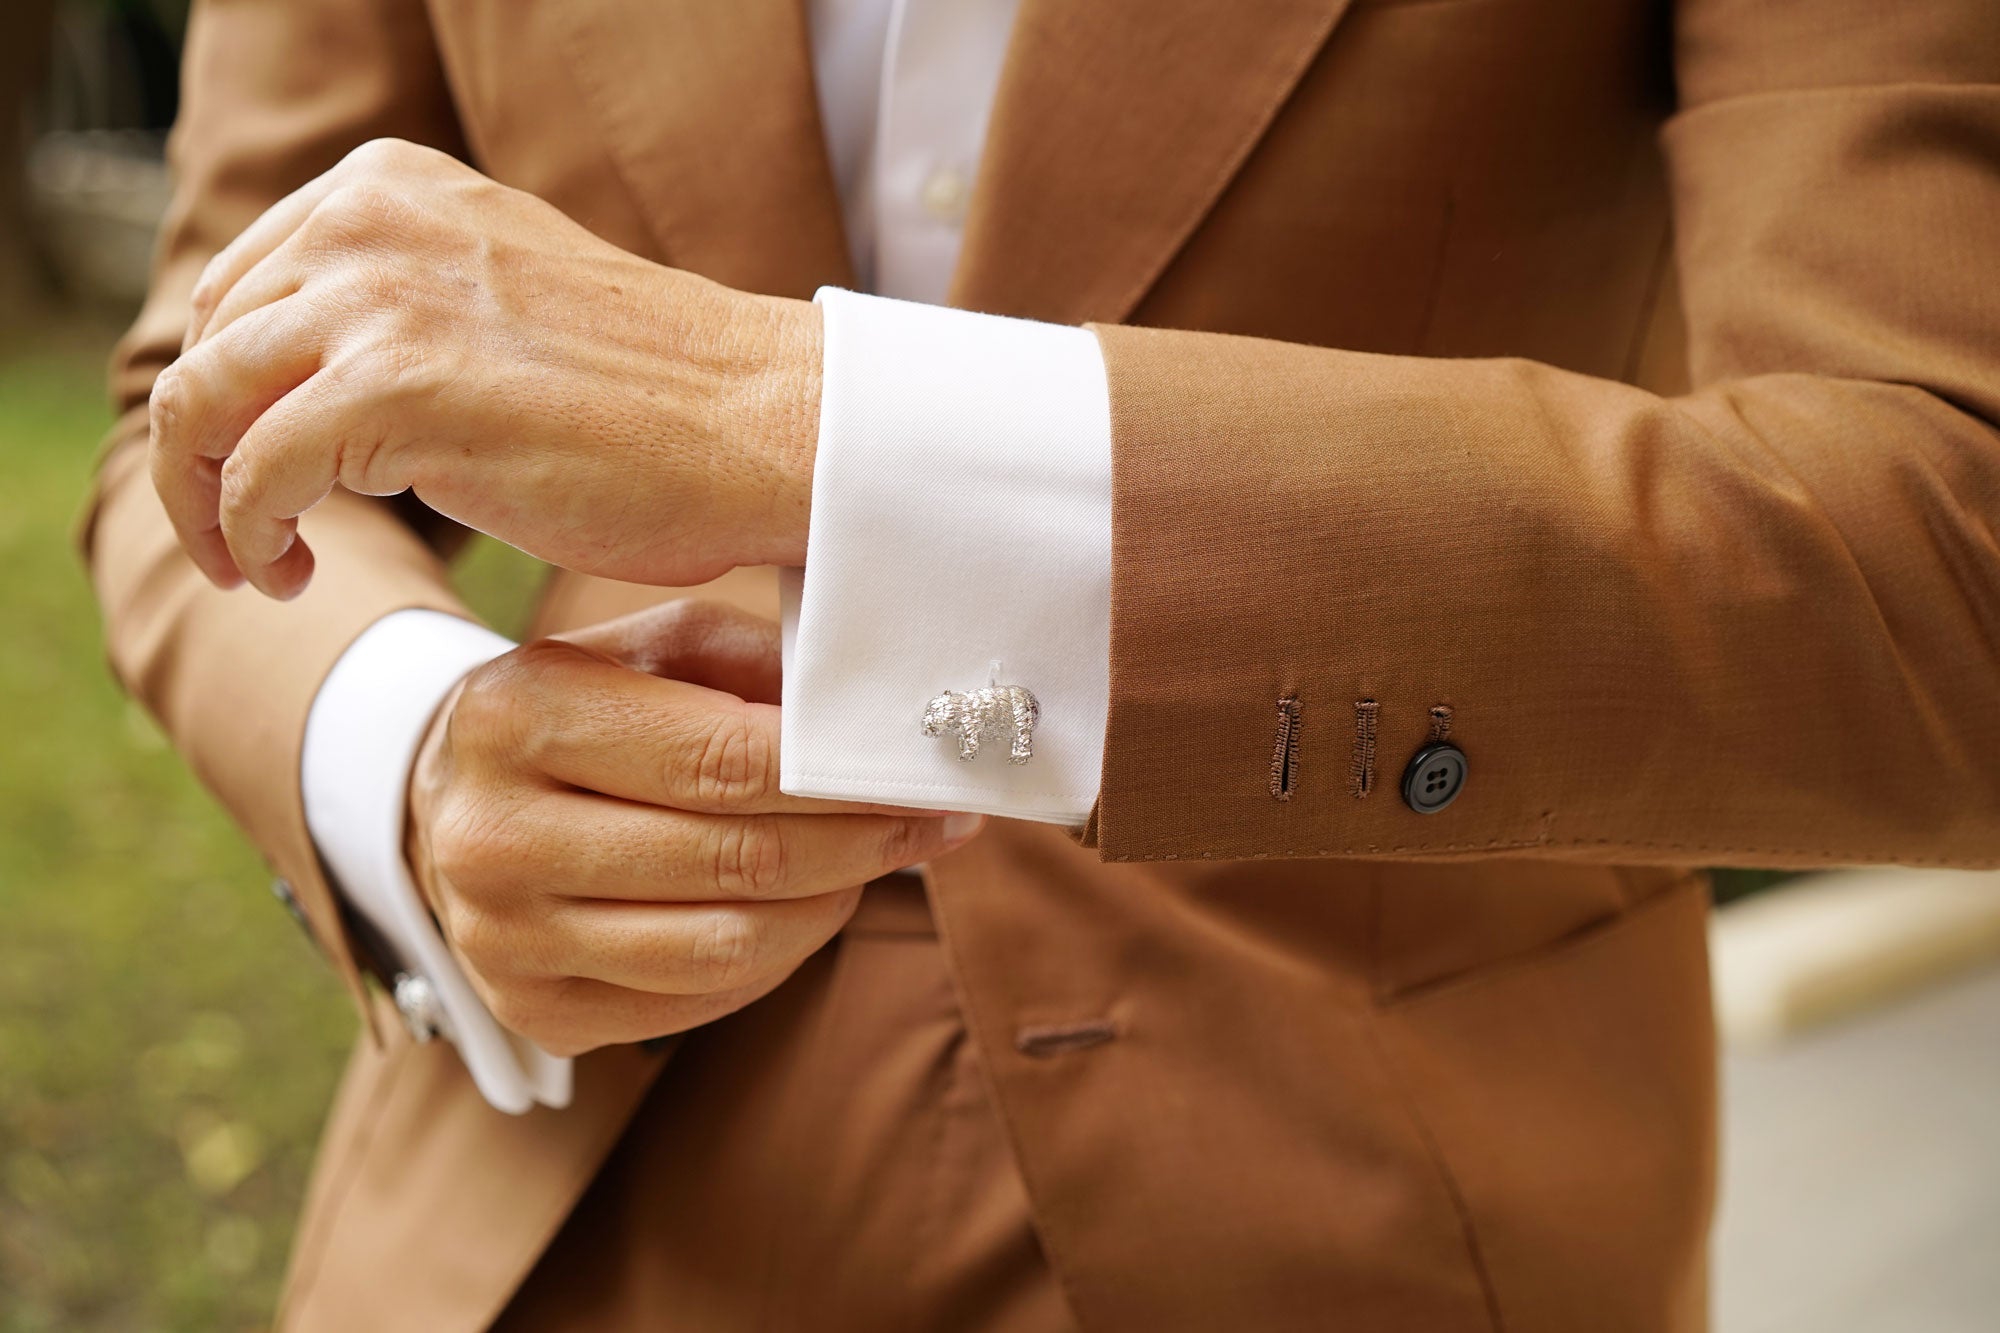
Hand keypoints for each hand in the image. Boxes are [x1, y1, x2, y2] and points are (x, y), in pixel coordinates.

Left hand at [148, 137, 821, 600]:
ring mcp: (378, 298)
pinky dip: (247, 536)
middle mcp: (368, 221)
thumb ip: (413, 306)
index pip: (239, 288)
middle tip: (251, 537)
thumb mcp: (505, 303)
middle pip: (207, 346)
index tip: (260, 467)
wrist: (767, 426)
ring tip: (259, 567)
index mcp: (393, 187)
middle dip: (203, 454)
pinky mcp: (393, 391)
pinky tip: (291, 576)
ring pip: (201, 406)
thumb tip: (321, 379)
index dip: (230, 392)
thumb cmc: (666, 396)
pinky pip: (253, 475)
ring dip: (205, 505)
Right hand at [405, 599, 979, 1056]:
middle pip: (734, 859)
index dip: (842, 776)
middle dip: (861, 842)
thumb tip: (880, 715)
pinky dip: (778, 956)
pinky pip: (700, 1000)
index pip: (722, 760)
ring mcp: (504, 939)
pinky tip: (805, 908)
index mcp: (518, 715)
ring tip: (874, 862)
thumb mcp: (652, 647)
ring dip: (831, 905)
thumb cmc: (586, 702)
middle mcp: (493, 835)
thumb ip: (758, 665)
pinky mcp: (534, 1012)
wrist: (453, 799)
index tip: (926, 773)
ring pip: (727, 946)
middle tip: (936, 822)